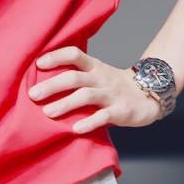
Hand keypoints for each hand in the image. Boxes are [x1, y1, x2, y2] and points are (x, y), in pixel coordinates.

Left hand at [28, 45, 161, 133]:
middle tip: (33, 95)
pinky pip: (103, 116)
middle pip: (74, 77)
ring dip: (65, 104)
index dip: (56, 57)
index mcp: (95, 66)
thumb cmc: (114, 85)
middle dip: (52, 85)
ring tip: (47, 112)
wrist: (150, 94)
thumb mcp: (98, 73)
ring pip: (86, 96)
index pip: (74, 54)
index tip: (38, 64)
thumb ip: (78, 75)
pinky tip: (75, 129)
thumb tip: (44, 81)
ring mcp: (111, 94)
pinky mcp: (121, 111)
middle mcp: (101, 78)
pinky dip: (89, 122)